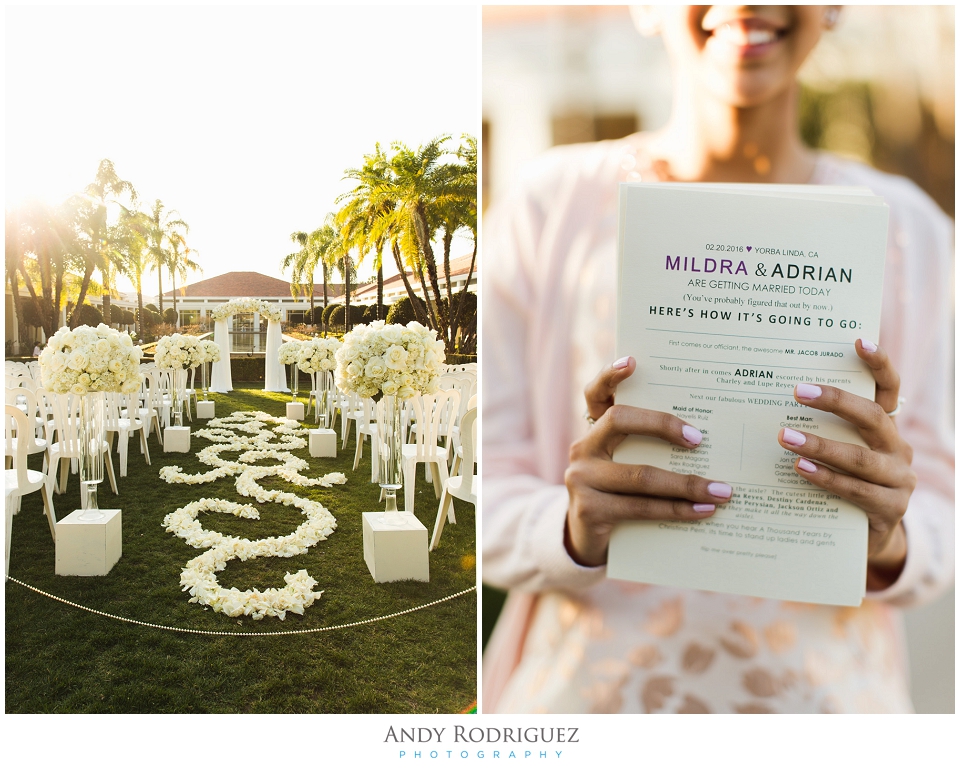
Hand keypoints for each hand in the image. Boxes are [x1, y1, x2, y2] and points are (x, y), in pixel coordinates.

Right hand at [565, 356, 734, 566]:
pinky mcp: (588, 509)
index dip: (609, 375)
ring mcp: (581, 478)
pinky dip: (677, 510)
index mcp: (594, 429)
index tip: (632, 362)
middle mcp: (583, 447)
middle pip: (619, 420)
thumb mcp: (629, 463)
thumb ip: (649, 445)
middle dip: (663, 424)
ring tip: (722, 490)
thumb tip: (706, 438)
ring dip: (686, 483)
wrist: (589, 539)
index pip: (596, 393)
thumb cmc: (621, 494)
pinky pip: (640, 507)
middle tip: (699, 439)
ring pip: (639, 474)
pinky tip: (702, 510)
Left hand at [778, 339, 914, 589]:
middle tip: (797, 392)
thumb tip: (774, 393)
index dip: (879, 365)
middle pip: (873, 418)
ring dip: (821, 446)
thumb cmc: (842, 482)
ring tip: (786, 437)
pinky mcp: (889, 510)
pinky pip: (856, 491)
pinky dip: (826, 479)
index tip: (859, 340)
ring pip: (861, 459)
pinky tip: (800, 469)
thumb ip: (821, 426)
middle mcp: (899, 450)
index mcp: (886, 429)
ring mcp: (899, 481)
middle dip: (836, 403)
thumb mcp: (836, 451)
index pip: (889, 390)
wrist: (867, 537)